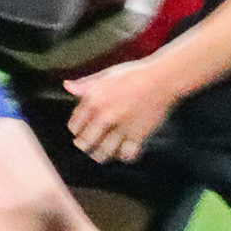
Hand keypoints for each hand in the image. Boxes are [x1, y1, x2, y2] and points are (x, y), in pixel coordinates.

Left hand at [64, 56, 187, 163]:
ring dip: (101, 155)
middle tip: (88, 146)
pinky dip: (124, 156)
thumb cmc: (135, 74)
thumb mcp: (106, 75)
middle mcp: (105, 116)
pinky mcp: (139, 135)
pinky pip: (127, 155)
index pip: (75, 126)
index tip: (80, 132)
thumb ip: (86, 84)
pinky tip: (124, 151)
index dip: (76, 130)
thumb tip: (66, 86)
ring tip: (101, 154)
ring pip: (104, 152)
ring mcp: (122, 127)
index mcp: (94, 100)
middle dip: (85, 146)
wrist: (163, 79)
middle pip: (85, 143)